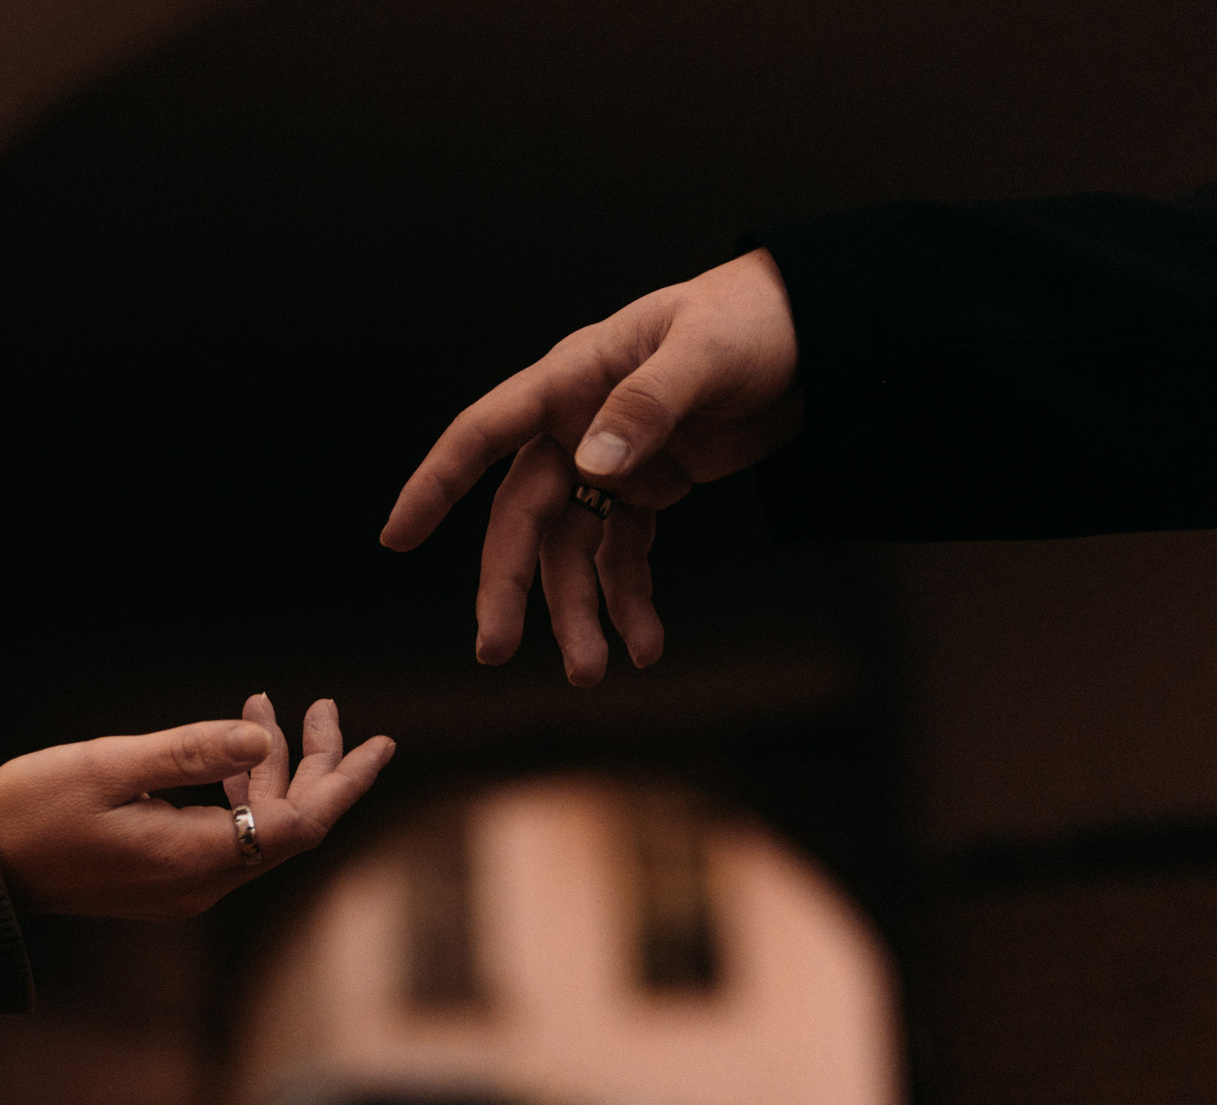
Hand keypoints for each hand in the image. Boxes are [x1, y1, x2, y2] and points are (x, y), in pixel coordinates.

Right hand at [0, 694, 394, 919]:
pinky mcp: (164, 879)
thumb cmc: (33, 811)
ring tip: (271, 704)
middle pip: (289, 825)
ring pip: (258, 827)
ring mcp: (183, 886)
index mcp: (197, 858)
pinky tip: (231, 745)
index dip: (343, 781)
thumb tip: (263, 734)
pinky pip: (226, 832)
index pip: (300, 823)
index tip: (379, 742)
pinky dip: (238, 786)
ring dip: (272, 768)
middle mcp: (202, 882)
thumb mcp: (112, 766)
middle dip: (316, 766)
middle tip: (328, 709)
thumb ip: (192, 750)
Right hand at [381, 248, 800, 685]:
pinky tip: (646, 644)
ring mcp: (612, 460)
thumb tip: (593, 464)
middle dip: (509, 585)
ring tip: (594, 671)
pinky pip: (624, 554)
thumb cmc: (755, 321)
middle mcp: (578, 424)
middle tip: (495, 651)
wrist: (819, 332)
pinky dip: (630, 601)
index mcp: (574, 378)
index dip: (438, 482)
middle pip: (524, 515)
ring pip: (571, 549)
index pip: (486, 431)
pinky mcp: (651, 487)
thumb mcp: (705, 356)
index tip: (397, 536)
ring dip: (577, 610)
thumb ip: (648, 405)